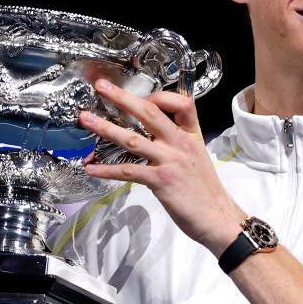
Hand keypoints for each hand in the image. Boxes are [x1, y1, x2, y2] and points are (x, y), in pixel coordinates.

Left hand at [78, 79, 245, 255]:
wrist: (216, 217)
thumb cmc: (204, 189)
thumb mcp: (197, 155)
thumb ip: (177, 142)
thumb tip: (152, 134)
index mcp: (191, 134)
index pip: (181, 102)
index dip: (160, 96)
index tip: (142, 97)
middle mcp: (180, 143)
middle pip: (150, 112)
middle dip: (123, 97)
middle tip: (102, 86)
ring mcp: (170, 160)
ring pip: (132, 139)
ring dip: (105, 128)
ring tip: (86, 119)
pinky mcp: (160, 180)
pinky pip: (128, 171)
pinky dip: (106, 170)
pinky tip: (91, 168)